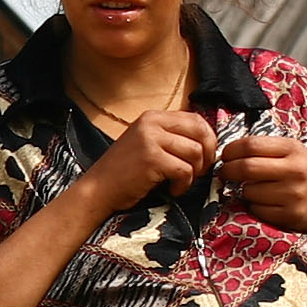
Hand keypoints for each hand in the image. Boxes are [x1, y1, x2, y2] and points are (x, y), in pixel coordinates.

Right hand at [77, 107, 218, 216]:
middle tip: (199, 172)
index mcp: (152, 116)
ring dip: (195, 173)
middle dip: (207, 155)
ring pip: (195, 153)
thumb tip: (206, 141)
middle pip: (200, 133)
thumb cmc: (124, 171)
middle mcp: (152, 123)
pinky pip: (184, 171)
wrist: (98, 189)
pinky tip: (173, 190)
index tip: (204, 157)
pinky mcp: (151, 159)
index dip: (208, 139)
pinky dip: (184, 185)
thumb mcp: (146, 143)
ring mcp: (151, 140)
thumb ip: (170, 136)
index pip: (196, 119)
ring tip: (180, 182)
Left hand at [216, 133, 306, 237]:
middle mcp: (295, 169)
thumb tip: (229, 152)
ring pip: (249, 191)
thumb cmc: (306, 178)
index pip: (251, 144)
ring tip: (256, 189)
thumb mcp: (294, 154)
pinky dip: (255, 207)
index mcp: (293, 149)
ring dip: (245, 191)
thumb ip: (265, 150)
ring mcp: (293, 193)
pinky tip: (267, 203)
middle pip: (246, 167)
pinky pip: (257, 209)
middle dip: (228, 170)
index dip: (231, 150)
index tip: (225, 156)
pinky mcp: (290, 214)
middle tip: (225, 173)